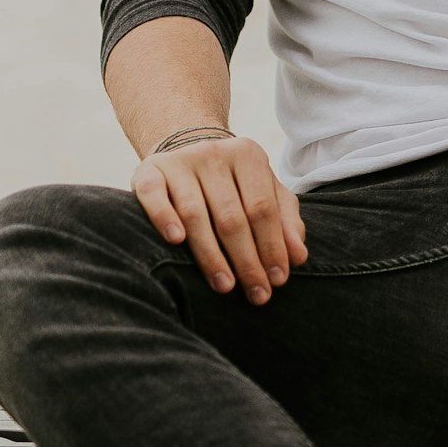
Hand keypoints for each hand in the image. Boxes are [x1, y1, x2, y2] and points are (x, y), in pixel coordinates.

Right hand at [132, 132, 306, 304]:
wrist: (185, 152)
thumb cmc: (233, 183)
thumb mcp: (264, 193)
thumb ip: (285, 221)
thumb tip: (298, 257)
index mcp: (248, 155)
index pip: (263, 208)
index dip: (272, 246)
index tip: (278, 280)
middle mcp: (213, 154)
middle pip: (232, 215)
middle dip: (247, 260)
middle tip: (257, 294)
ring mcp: (180, 161)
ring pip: (195, 213)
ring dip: (210, 254)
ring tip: (225, 285)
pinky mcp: (149, 170)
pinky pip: (154, 195)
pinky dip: (164, 217)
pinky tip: (176, 241)